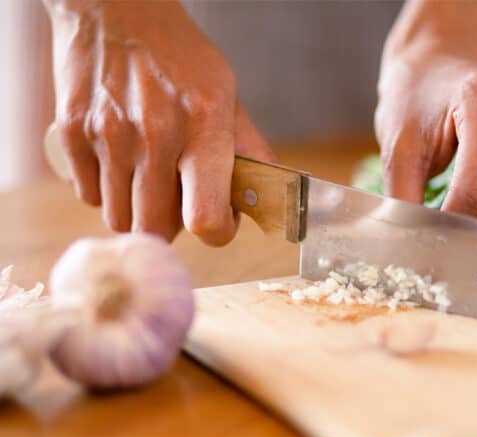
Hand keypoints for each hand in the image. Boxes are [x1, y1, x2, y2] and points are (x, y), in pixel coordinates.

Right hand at [44, 0, 273, 244]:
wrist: (116, 10)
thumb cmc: (180, 57)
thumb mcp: (229, 96)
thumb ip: (249, 152)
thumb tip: (266, 200)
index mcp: (203, 127)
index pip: (206, 220)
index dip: (216, 232)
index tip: (218, 222)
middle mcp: (154, 134)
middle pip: (156, 230)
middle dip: (174, 228)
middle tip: (180, 203)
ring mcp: (107, 135)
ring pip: (120, 219)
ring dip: (138, 212)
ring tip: (149, 180)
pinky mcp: (70, 133)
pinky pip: (89, 196)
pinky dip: (108, 191)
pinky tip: (121, 163)